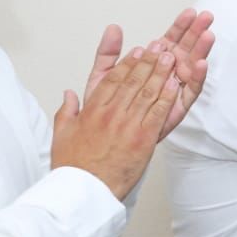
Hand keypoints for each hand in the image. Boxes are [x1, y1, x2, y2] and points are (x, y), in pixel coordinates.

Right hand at [52, 48, 181, 199]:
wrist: (84, 190)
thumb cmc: (73, 166)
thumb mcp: (61, 134)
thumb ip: (66, 111)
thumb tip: (69, 94)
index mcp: (92, 111)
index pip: (112, 80)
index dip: (127, 63)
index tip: (137, 52)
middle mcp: (110, 114)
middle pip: (132, 81)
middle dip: (148, 62)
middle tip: (159, 47)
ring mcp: (127, 125)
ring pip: (147, 92)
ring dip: (160, 73)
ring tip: (170, 57)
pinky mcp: (143, 139)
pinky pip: (158, 112)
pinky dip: (167, 97)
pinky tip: (174, 84)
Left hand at [83, 9, 214, 138]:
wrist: (101, 154)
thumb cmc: (102, 119)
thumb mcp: (100, 80)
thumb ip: (107, 55)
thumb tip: (113, 28)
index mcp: (150, 70)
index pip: (169, 42)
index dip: (179, 27)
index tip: (190, 13)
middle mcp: (165, 81)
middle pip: (184, 52)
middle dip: (195, 34)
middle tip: (206, 17)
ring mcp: (172, 96)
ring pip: (190, 70)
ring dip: (200, 52)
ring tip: (208, 34)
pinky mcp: (174, 113)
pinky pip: (188, 94)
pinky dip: (197, 79)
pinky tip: (201, 64)